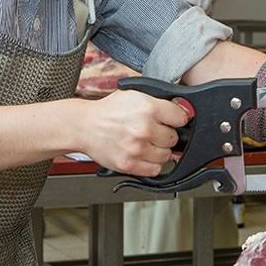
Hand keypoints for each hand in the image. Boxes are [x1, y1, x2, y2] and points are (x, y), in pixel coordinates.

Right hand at [76, 90, 191, 176]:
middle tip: (152, 131)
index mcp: (148, 108)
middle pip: (174, 138)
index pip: (181, 118)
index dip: (177, 119)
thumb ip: (159, 102)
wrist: (84, 126)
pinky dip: (151, 164)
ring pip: (166, 156)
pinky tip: (142, 154)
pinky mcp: (129, 165)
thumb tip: (182, 112)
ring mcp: (137, 148)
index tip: (172, 121)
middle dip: (166, 135)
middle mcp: (144, 128)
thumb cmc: (108, 111)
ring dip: (159, 151)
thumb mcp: (135, 94)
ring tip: (145, 143)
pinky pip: (155, 170)